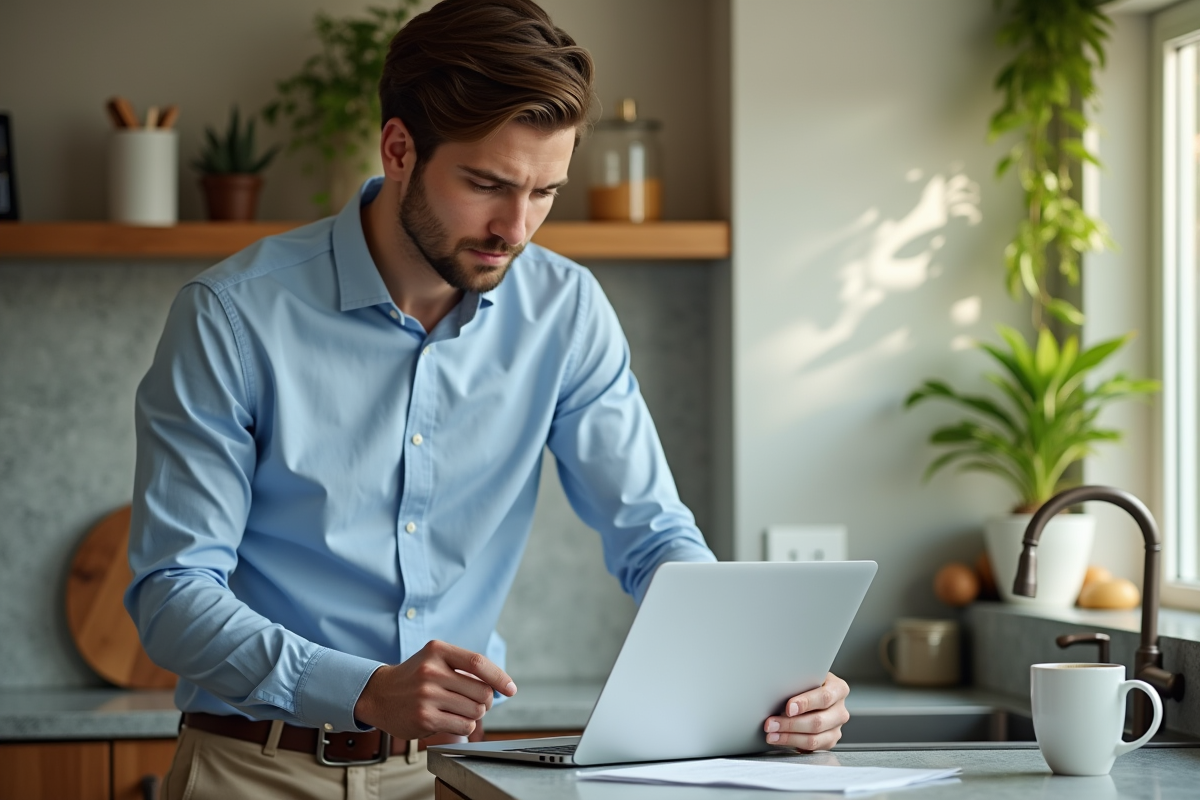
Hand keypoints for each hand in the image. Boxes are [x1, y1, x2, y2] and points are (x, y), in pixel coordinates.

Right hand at [353, 640, 516, 739]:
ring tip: (458, 710)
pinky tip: (451, 720)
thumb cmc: (414, 677)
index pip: (479, 663)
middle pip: (482, 691)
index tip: (511, 689)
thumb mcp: (435, 659)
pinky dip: (464, 726)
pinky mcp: (424, 717)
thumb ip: (465, 667)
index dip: (500, 677)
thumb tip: (501, 686)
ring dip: (474, 715)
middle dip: (485, 701)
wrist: (378, 694)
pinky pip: (463, 726)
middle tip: (473, 702)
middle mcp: (431, 670)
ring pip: (475, 711)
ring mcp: (427, 695)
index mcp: (438, 650)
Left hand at [763, 672, 849, 751]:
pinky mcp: (829, 741)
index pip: (825, 697)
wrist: (812, 693)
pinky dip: (792, 743)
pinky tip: (779, 738)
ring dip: (788, 737)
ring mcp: (836, 728)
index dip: (806, 703)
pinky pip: (811, 748)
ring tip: (771, 733)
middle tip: (771, 723)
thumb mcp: (806, 676)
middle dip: (790, 724)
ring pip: (814, 739)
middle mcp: (840, 710)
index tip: (789, 707)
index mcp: (838, 689)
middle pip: (818, 722)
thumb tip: (777, 691)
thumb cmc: (807, 682)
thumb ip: (798, 682)